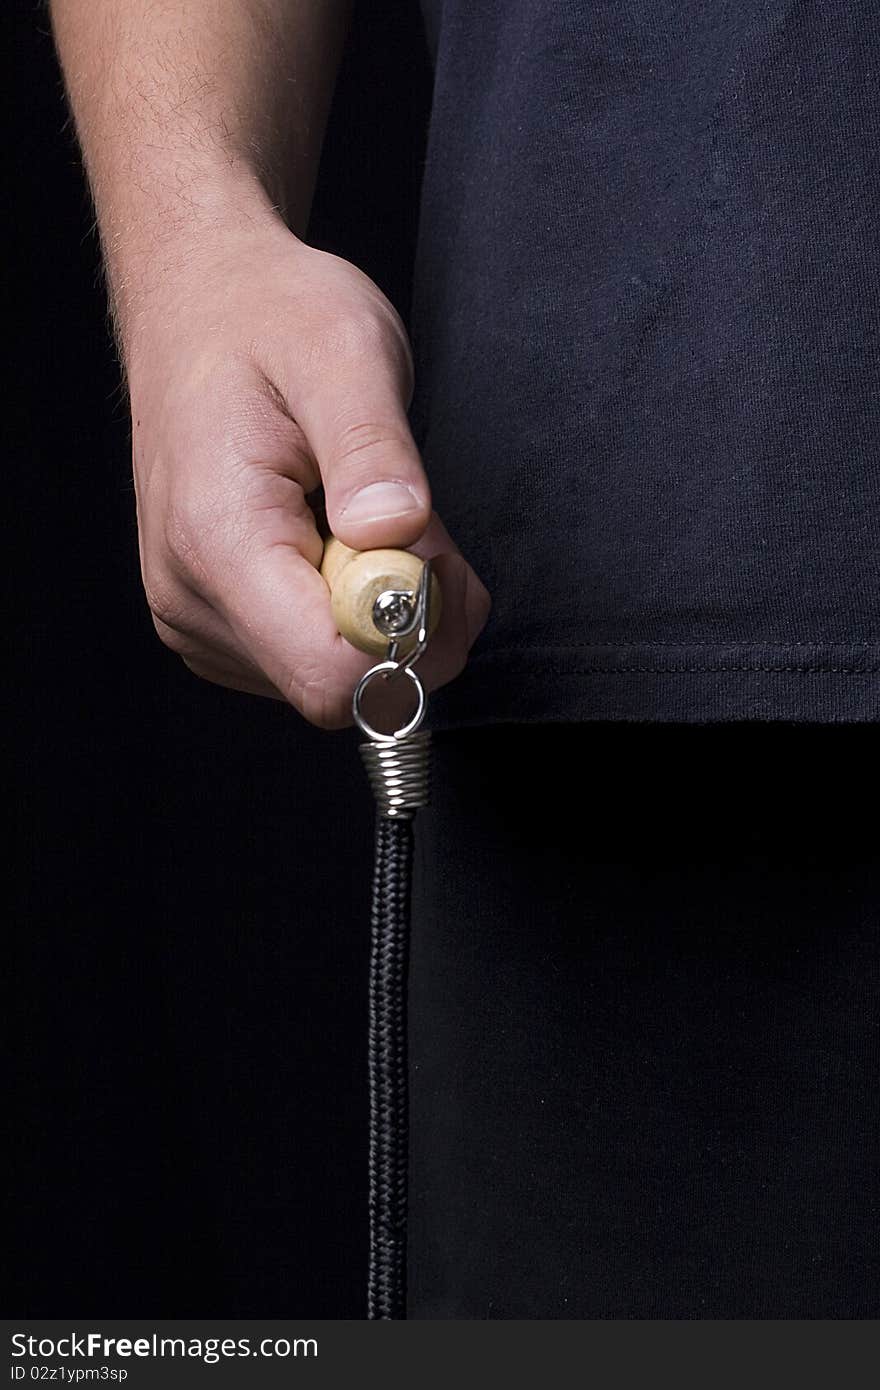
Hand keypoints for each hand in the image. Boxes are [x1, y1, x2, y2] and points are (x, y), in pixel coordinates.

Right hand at [124, 217, 490, 728]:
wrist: (200, 304)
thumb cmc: (268, 318)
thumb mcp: (343, 350)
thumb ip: (373, 448)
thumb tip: (395, 532)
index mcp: (216, 542)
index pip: (330, 675)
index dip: (408, 632)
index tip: (422, 546)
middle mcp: (192, 601)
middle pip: (340, 687)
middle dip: (408, 618)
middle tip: (409, 517)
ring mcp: (197, 620)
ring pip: (335, 679)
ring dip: (388, 610)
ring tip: (366, 512)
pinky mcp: (217, 624)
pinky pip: (315, 659)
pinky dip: (357, 610)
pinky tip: (342, 538)